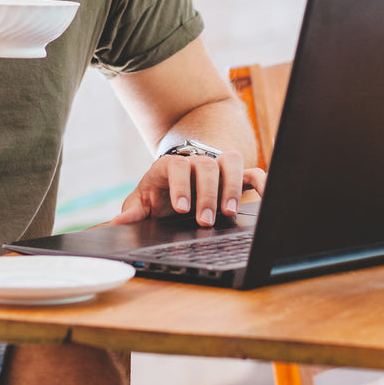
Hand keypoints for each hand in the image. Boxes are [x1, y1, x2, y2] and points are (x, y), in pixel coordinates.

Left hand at [112, 151, 265, 226]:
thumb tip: (118, 223)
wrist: (176, 183)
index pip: (177, 166)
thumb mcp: (143, 202)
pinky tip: (264, 196)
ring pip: (231, 161)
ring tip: (229, 211)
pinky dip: (260, 181)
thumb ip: (133, 212)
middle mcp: (197, 162)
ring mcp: (218, 166)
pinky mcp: (236, 176)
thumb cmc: (160, 194)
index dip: (181, 185)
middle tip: (205, 220)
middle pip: (206, 166)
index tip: (182, 208)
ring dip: (232, 186)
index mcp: (171, 166)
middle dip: (207, 193)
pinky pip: (252, 171)